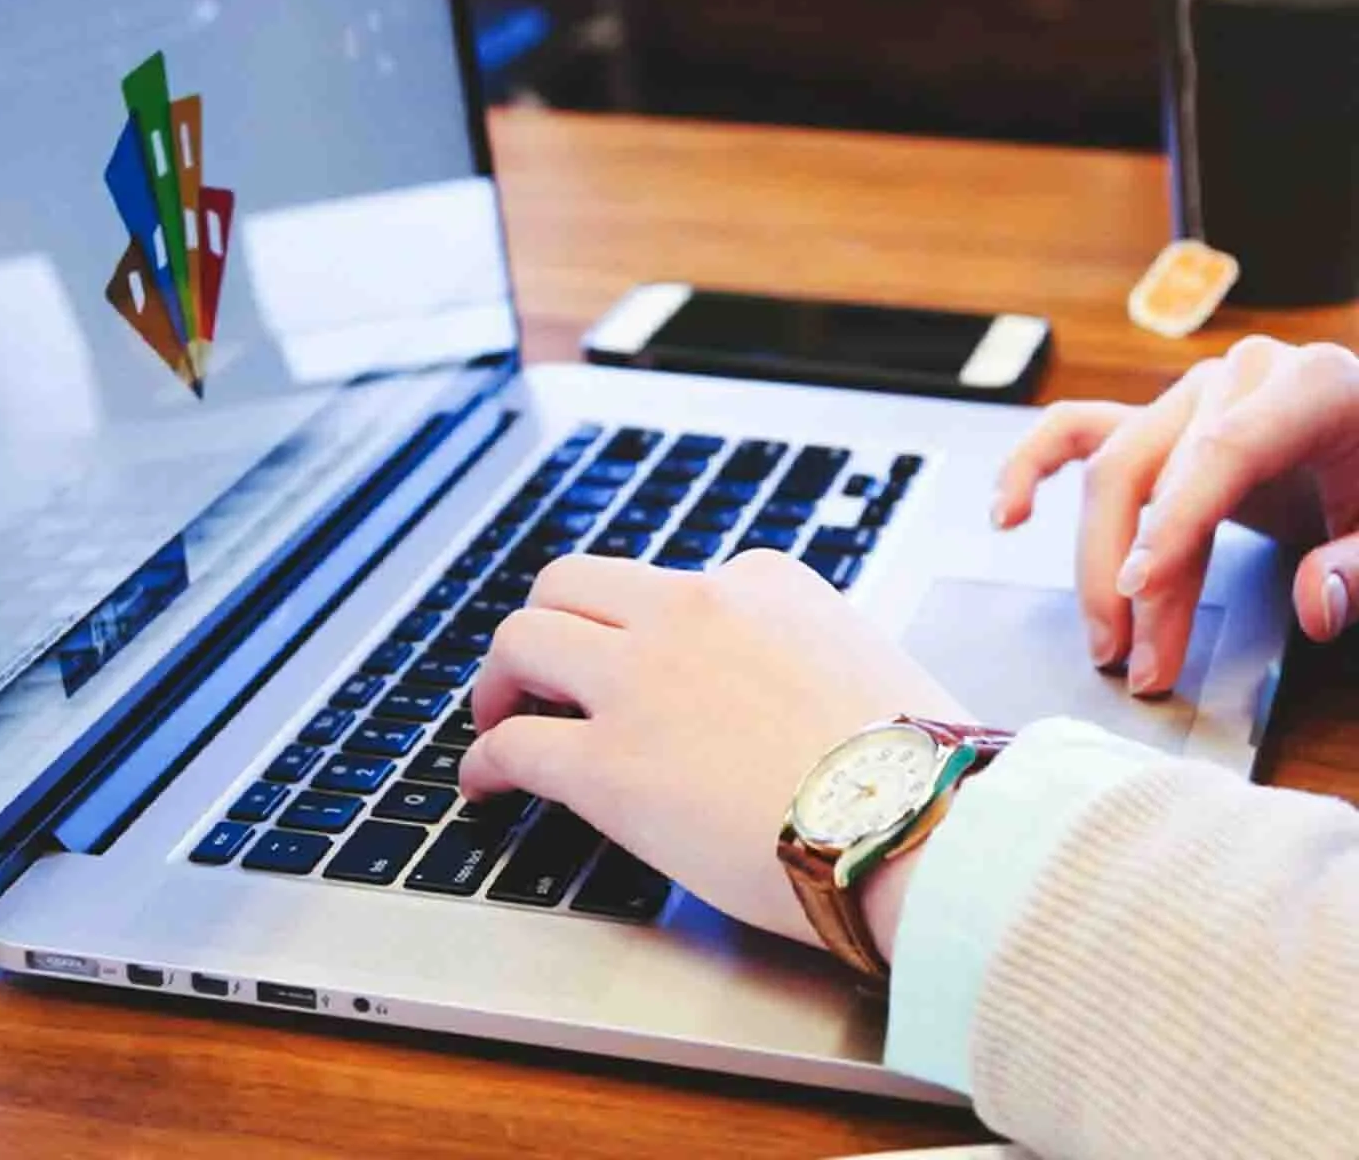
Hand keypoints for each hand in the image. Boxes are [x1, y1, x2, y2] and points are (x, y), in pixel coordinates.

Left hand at [458, 551, 967, 952]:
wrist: (925, 827)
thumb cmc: (923, 769)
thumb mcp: (868, 663)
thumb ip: (806, 656)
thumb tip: (791, 696)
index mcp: (759, 582)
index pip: (669, 586)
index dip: (639, 631)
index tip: (632, 666)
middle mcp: (689, 610)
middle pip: (568, 585)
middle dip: (543, 627)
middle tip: (532, 676)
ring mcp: (640, 682)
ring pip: (523, 641)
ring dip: (498, 681)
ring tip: (495, 719)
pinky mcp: (607, 764)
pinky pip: (514, 745)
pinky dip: (484, 761)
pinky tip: (485, 785)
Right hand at [994, 336, 1358, 695]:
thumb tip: (1315, 605)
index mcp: (1308, 384)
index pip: (1221, 454)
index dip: (1176, 525)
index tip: (1143, 593)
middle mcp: (1238, 377)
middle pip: (1150, 470)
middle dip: (1133, 575)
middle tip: (1138, 663)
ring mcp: (1191, 395)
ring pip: (1109, 468)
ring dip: (1093, 559)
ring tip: (1105, 640)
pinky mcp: (1161, 420)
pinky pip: (1077, 431)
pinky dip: (1032, 466)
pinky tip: (1009, 515)